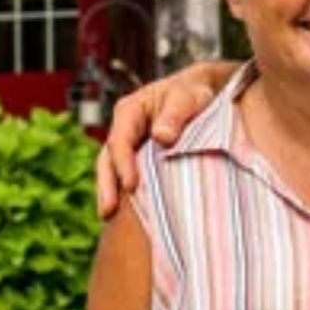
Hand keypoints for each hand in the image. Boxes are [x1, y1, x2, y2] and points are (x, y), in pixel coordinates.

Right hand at [94, 65, 232, 217]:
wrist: (204, 91)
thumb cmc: (194, 92)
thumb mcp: (187, 97)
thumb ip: (175, 115)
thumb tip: (161, 137)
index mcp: (130, 110)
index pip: (120, 140)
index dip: (124, 164)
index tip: (131, 185)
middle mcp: (124, 129)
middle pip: (108, 159)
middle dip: (106, 185)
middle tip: (107, 212)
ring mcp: (130, 145)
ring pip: (112, 170)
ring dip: (110, 193)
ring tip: (108, 217)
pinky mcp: (139, 159)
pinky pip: (127, 176)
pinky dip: (125, 194)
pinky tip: (127, 216)